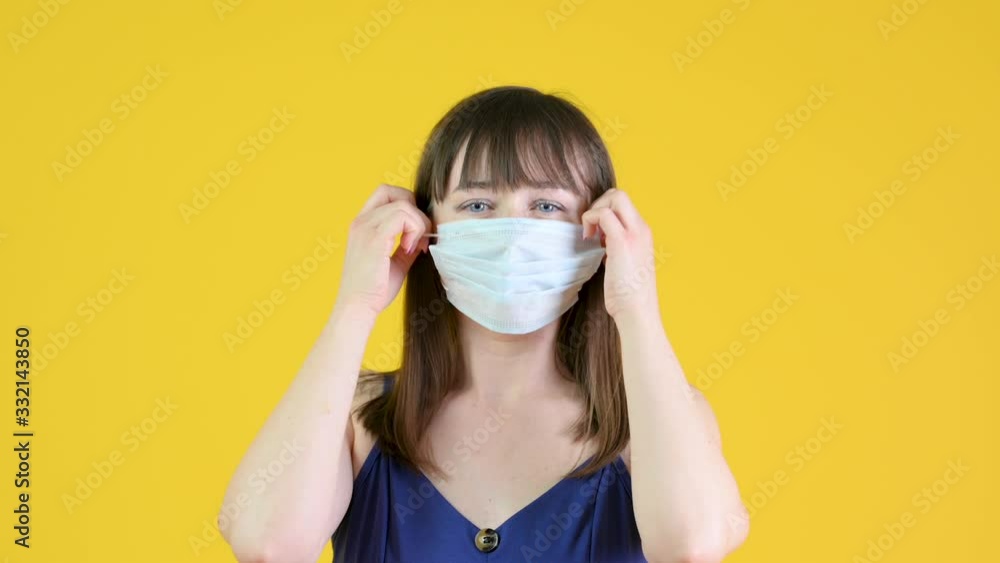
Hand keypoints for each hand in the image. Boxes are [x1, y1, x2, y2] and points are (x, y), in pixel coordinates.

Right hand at [334, 184, 431, 316]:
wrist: (358, 307)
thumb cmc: (374, 290)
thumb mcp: (396, 262)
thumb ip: (407, 245)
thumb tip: (424, 235)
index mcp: (363, 224)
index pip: (385, 193)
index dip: (406, 205)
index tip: (414, 232)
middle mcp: (361, 221)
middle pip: (393, 191)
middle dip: (414, 208)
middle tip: (419, 235)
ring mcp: (365, 227)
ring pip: (403, 205)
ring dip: (417, 224)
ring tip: (414, 247)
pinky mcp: (374, 238)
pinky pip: (402, 217)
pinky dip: (414, 230)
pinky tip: (410, 248)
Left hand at [581, 188, 659, 321]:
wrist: (638, 312)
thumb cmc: (629, 294)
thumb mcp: (626, 263)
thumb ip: (617, 247)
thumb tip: (602, 239)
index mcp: (643, 233)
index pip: (624, 204)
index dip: (606, 211)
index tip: (597, 233)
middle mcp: (642, 229)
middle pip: (620, 194)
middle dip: (599, 205)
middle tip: (592, 229)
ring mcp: (634, 234)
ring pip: (614, 198)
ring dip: (595, 212)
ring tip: (591, 236)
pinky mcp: (623, 242)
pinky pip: (604, 215)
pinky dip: (591, 220)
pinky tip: (589, 240)